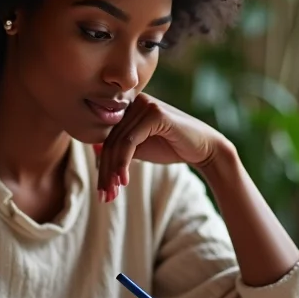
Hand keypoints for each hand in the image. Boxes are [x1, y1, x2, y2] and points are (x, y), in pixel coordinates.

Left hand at [96, 93, 226, 200]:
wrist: (204, 149)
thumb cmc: (171, 147)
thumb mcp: (140, 149)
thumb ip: (120, 148)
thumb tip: (94, 151)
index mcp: (129, 106)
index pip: (107, 136)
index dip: (102, 164)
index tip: (102, 190)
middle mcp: (135, 101)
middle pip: (110, 140)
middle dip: (105, 172)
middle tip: (105, 196)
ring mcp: (145, 104)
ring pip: (117, 143)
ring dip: (112, 172)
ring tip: (113, 194)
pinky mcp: (154, 113)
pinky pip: (130, 141)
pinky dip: (123, 164)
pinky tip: (124, 181)